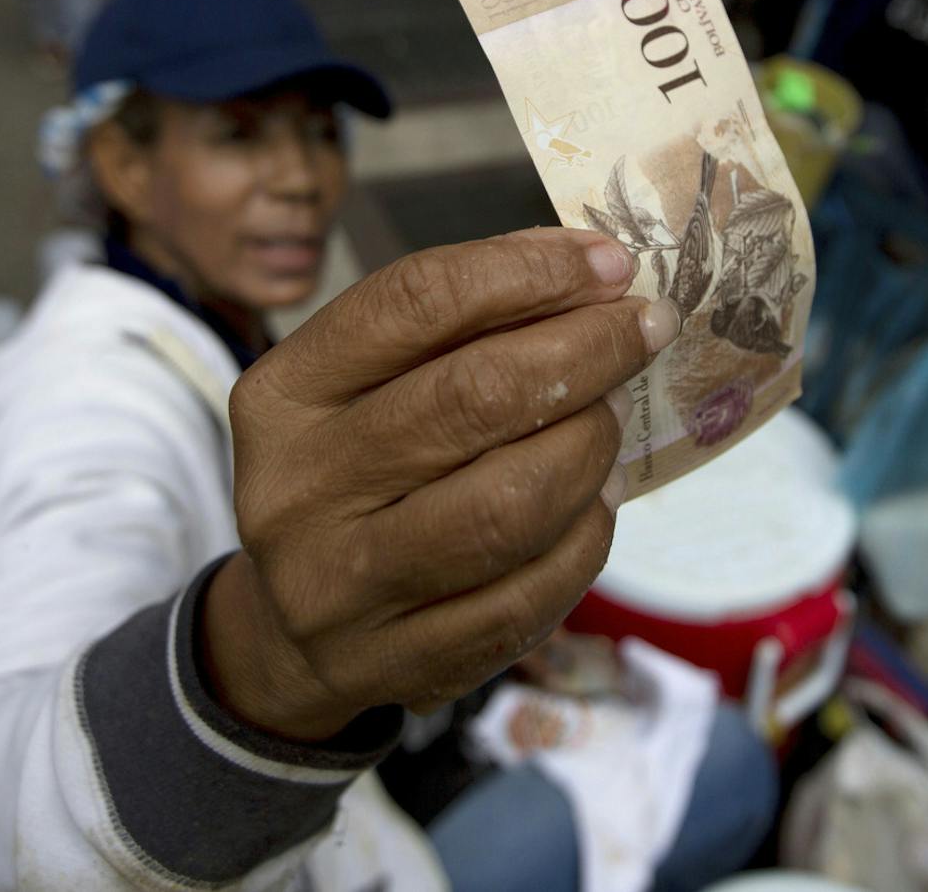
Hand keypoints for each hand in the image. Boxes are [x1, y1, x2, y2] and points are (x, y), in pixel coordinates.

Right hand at [203, 229, 679, 740]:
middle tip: (643, 330)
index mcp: (284, 395)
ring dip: (591, 446)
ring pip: (509, 504)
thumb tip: (591, 272)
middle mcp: (300, 489)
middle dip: (585, 352)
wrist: (293, 630)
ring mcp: (346, 586)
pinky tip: (600, 500)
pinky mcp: (404, 662)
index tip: (609, 263)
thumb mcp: (365, 386)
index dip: (526, 271)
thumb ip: (457, 325)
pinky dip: (587, 536)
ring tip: (615, 418)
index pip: (414, 303)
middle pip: (472, 397)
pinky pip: (529, 594)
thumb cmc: (355, 473)